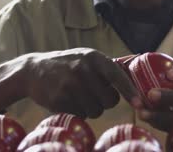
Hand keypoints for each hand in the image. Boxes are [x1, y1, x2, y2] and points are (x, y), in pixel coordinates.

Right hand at [25, 48, 141, 117]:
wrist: (33, 71)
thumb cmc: (69, 64)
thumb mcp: (87, 57)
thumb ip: (109, 65)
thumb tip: (137, 62)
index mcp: (93, 58)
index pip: (117, 76)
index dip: (129, 91)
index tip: (139, 103)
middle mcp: (82, 70)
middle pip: (109, 100)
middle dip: (106, 102)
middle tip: (95, 94)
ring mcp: (69, 85)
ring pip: (96, 111)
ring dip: (92, 108)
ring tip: (80, 95)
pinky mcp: (59, 100)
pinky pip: (81, 115)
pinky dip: (79, 112)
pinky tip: (69, 100)